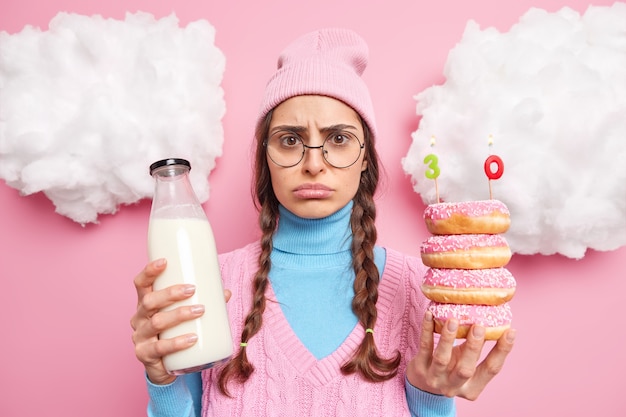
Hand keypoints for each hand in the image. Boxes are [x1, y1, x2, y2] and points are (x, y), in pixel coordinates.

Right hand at [130, 258, 231, 384]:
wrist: (164, 368)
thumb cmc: (174, 333)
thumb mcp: (183, 316)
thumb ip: (201, 302)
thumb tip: (225, 293)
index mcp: (145, 304)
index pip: (141, 284)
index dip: (150, 271)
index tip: (165, 261)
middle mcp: (139, 318)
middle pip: (149, 301)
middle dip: (171, 293)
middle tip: (192, 289)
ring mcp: (140, 338)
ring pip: (156, 322)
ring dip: (179, 315)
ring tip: (200, 310)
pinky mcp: (145, 355)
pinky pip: (160, 348)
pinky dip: (177, 342)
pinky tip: (192, 338)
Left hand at [406, 311, 514, 399]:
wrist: (421, 383)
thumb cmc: (451, 367)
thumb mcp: (467, 362)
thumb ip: (478, 348)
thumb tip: (496, 320)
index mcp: (472, 388)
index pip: (491, 370)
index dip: (502, 352)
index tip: (511, 331)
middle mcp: (453, 386)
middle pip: (466, 369)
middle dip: (473, 347)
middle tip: (479, 326)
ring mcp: (434, 378)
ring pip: (442, 359)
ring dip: (448, 339)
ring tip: (453, 320)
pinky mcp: (419, 367)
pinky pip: (424, 347)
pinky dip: (427, 330)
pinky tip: (429, 314)